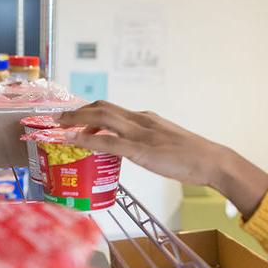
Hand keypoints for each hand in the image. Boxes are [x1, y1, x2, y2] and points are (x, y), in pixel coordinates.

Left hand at [57, 101, 267, 218]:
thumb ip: (147, 143)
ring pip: (100, 117)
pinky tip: (71, 140)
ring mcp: (140, 133)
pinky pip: (107, 140)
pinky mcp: (140, 149)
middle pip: (101, 107)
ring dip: (75, 120)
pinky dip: (85, 138)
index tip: (73, 117)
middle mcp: (140, 119)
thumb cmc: (192, 157)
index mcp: (146, 118)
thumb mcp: (165, 144)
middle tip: (57, 119)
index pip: (112, 109)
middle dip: (76, 112)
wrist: (211, 160)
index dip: (88, 112)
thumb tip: (130, 151)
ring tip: (56, 125)